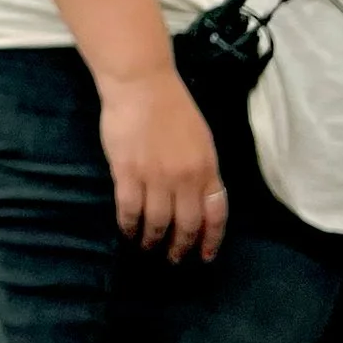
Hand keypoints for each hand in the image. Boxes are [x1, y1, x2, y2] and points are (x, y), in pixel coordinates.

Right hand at [100, 68, 227, 261]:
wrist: (141, 84)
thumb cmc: (172, 107)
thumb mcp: (201, 139)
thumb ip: (202, 170)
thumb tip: (199, 200)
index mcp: (207, 168)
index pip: (215, 214)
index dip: (211, 240)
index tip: (205, 256)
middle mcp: (185, 178)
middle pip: (186, 225)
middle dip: (180, 247)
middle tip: (173, 258)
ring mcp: (155, 177)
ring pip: (157, 223)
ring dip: (152, 239)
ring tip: (146, 246)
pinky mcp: (127, 173)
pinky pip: (129, 210)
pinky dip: (128, 225)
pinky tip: (127, 231)